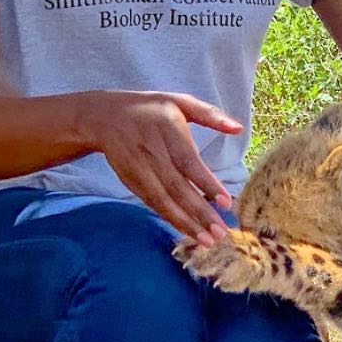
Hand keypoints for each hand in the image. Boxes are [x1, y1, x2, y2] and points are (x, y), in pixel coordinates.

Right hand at [78, 89, 241, 247]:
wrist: (103, 117)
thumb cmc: (150, 108)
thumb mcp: (180, 101)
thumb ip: (210, 114)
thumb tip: (238, 128)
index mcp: (168, 131)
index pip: (189, 163)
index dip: (207, 184)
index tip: (225, 202)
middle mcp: (153, 153)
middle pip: (177, 188)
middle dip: (200, 213)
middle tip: (221, 233)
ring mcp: (140, 170)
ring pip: (164, 201)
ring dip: (185, 223)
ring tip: (207, 240)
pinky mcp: (131, 182)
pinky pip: (153, 203)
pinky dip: (169, 219)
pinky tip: (187, 231)